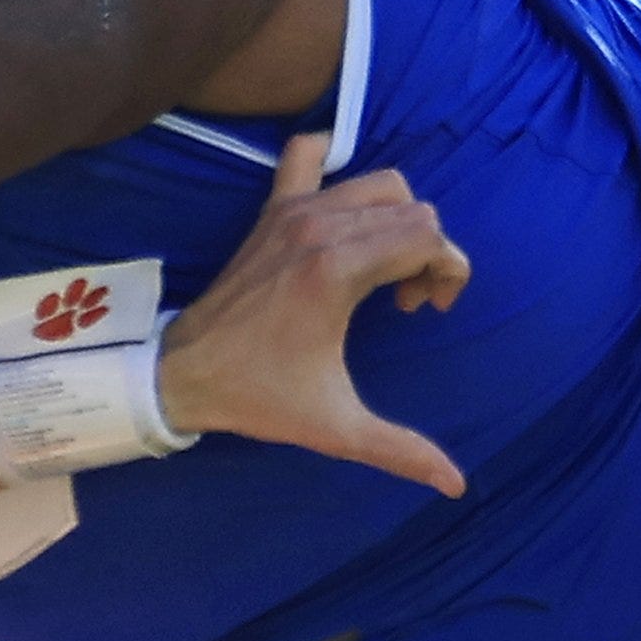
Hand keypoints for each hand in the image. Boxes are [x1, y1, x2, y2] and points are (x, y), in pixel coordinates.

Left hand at [161, 131, 471, 494]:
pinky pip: (307, 155)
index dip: (448, 271)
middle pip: (413, 208)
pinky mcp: (272, 210)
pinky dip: (334, 159)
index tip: (425, 311)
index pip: (428, 236)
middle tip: (406, 301)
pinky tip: (345, 205)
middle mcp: (319, 227)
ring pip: (379, 184)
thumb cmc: (260, 396)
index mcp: (338, 270)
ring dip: (398, 219)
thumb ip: (400, 450)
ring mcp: (294, 211)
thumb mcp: (335, 426)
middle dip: (428, 250)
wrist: (184, 373)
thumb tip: (456, 485)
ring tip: (382, 267)